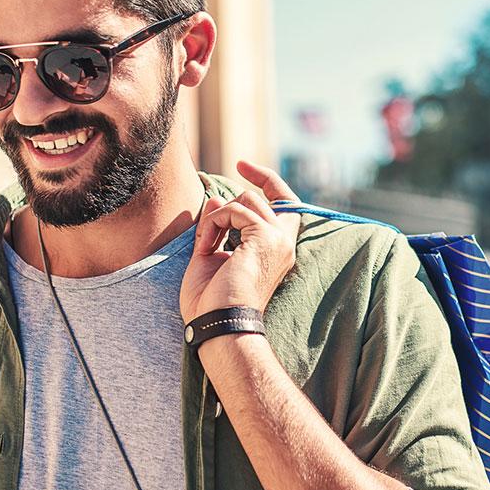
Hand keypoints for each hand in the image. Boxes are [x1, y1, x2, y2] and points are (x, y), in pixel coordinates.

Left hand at [180, 160, 300, 322]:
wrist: (218, 325)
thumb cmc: (211, 301)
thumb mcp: (211, 256)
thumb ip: (218, 227)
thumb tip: (217, 199)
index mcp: (276, 250)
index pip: (285, 203)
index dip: (266, 179)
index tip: (242, 165)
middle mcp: (284, 243)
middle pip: (268, 194)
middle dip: (237, 195)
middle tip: (217, 208)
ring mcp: (278, 240)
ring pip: (247, 198)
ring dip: (217, 216)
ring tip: (205, 245)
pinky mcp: (266, 237)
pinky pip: (234, 209)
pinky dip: (214, 224)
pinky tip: (206, 248)